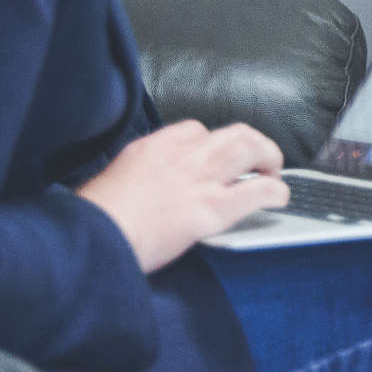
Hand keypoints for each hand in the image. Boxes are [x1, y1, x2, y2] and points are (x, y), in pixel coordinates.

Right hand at [78, 120, 287, 271]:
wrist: (91, 240)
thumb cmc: (92, 220)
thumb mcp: (109, 182)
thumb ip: (135, 177)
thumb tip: (142, 189)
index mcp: (152, 147)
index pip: (195, 130)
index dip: (212, 143)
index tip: (215, 155)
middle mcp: (181, 155)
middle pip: (232, 133)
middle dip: (252, 142)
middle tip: (259, 158)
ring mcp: (200, 179)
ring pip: (250, 149)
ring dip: (269, 157)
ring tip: (274, 172)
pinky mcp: (211, 208)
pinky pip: (257, 191)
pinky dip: (275, 191)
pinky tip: (280, 197)